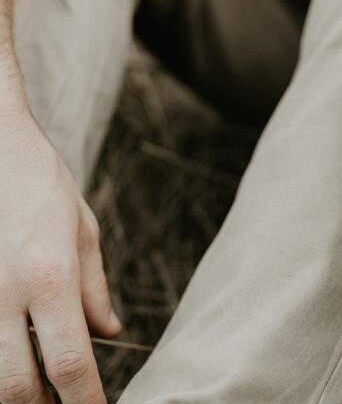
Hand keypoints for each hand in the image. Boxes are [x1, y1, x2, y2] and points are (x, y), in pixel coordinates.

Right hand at [0, 121, 118, 403]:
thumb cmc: (38, 182)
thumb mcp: (81, 228)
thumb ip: (94, 288)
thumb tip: (109, 333)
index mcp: (49, 279)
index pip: (70, 365)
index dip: (85, 401)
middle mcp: (3, 295)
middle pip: (17, 388)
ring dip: (13, 391)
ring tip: (39, 390)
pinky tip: (11, 355)